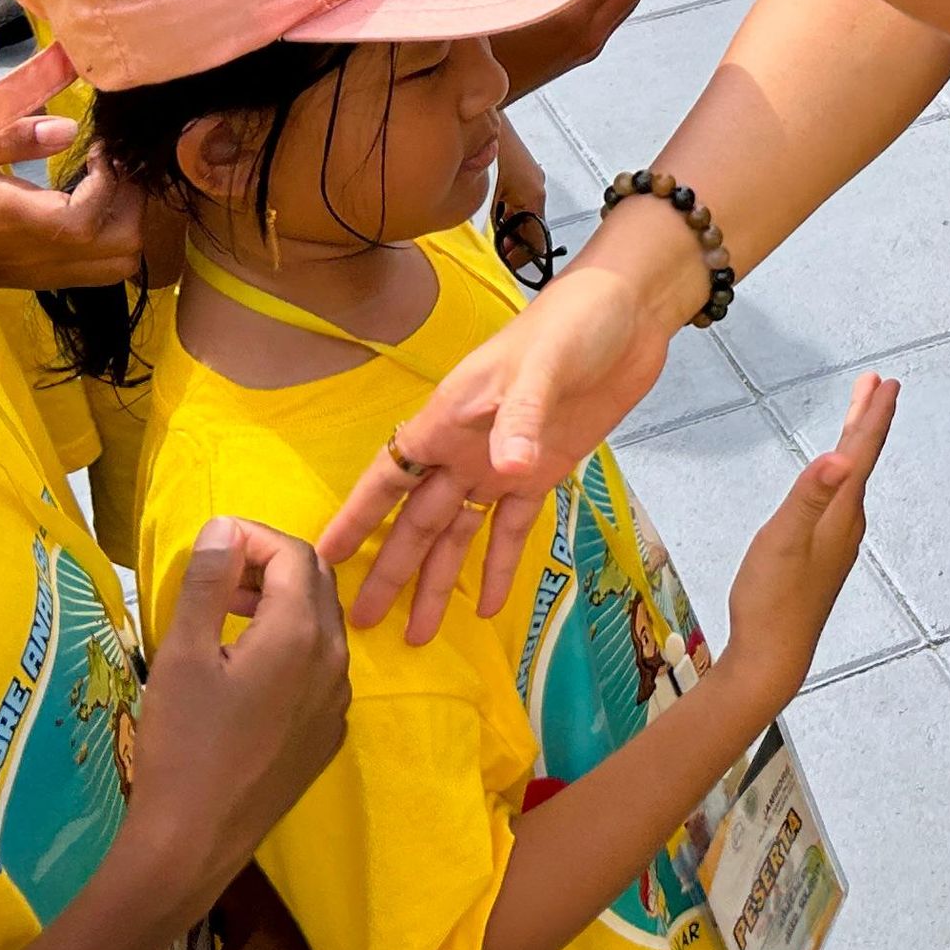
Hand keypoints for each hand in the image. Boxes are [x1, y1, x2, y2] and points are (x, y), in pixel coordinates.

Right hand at [0, 118, 145, 288]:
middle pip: (121, 248)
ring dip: (127, 223)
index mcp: (15, 223)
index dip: (108, 182)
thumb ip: (13, 138)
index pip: (85, 221)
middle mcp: (36, 258)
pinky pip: (102, 270)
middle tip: (113, 167)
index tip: (101, 149)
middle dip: (130, 201)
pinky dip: (113, 240)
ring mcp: (43, 275)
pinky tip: (93, 208)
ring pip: (120, 266)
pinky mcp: (44, 280)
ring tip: (108, 187)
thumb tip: (69, 130)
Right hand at [127, 520, 351, 925]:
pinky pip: (320, 672)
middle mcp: (335, 662)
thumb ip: (209, 581)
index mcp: (302, 633)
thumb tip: (225, 528)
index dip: (252, 536)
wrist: (192, 844)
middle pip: (315, 585)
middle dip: (269, 567)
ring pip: (320, 629)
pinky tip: (244, 673)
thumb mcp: (183, 653)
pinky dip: (290, 651)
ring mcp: (337, 704)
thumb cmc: (181, 744)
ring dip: (280, 608)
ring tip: (225, 617)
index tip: (210, 544)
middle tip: (217, 578)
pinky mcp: (327, 737)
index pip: (293, 553)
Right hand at [317, 208, 710, 637]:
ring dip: (437, 579)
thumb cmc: (572, 326)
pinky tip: (484, 607)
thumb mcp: (541, 367)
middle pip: (416, 518)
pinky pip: (510, 528)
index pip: (388, 476)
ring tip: (416, 633)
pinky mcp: (543, 473)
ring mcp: (502, 464)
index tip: (321, 558)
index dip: (356, 517)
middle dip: (389, 567)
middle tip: (361, 621)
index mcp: (448, 419)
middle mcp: (465, 448)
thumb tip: (504, 474)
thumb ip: (520, 419)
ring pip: (457, 532)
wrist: (628, 315)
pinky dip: (496, 564)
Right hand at [718, 373, 895, 714]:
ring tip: (858, 416)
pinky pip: (840, 498)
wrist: (772, 656)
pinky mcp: (824, 554)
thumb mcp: (783, 540)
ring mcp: (837, 541)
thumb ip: (810, 496)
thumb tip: (842, 457)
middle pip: (862, 460)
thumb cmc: (772, 599)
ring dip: (857, 443)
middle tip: (877, 383)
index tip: (886, 381)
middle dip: (868, 419)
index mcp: (841, 513)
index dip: (874, 413)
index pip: (862, 452)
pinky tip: (834, 479)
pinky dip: (842, 472)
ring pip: (853, 478)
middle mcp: (847, 523)